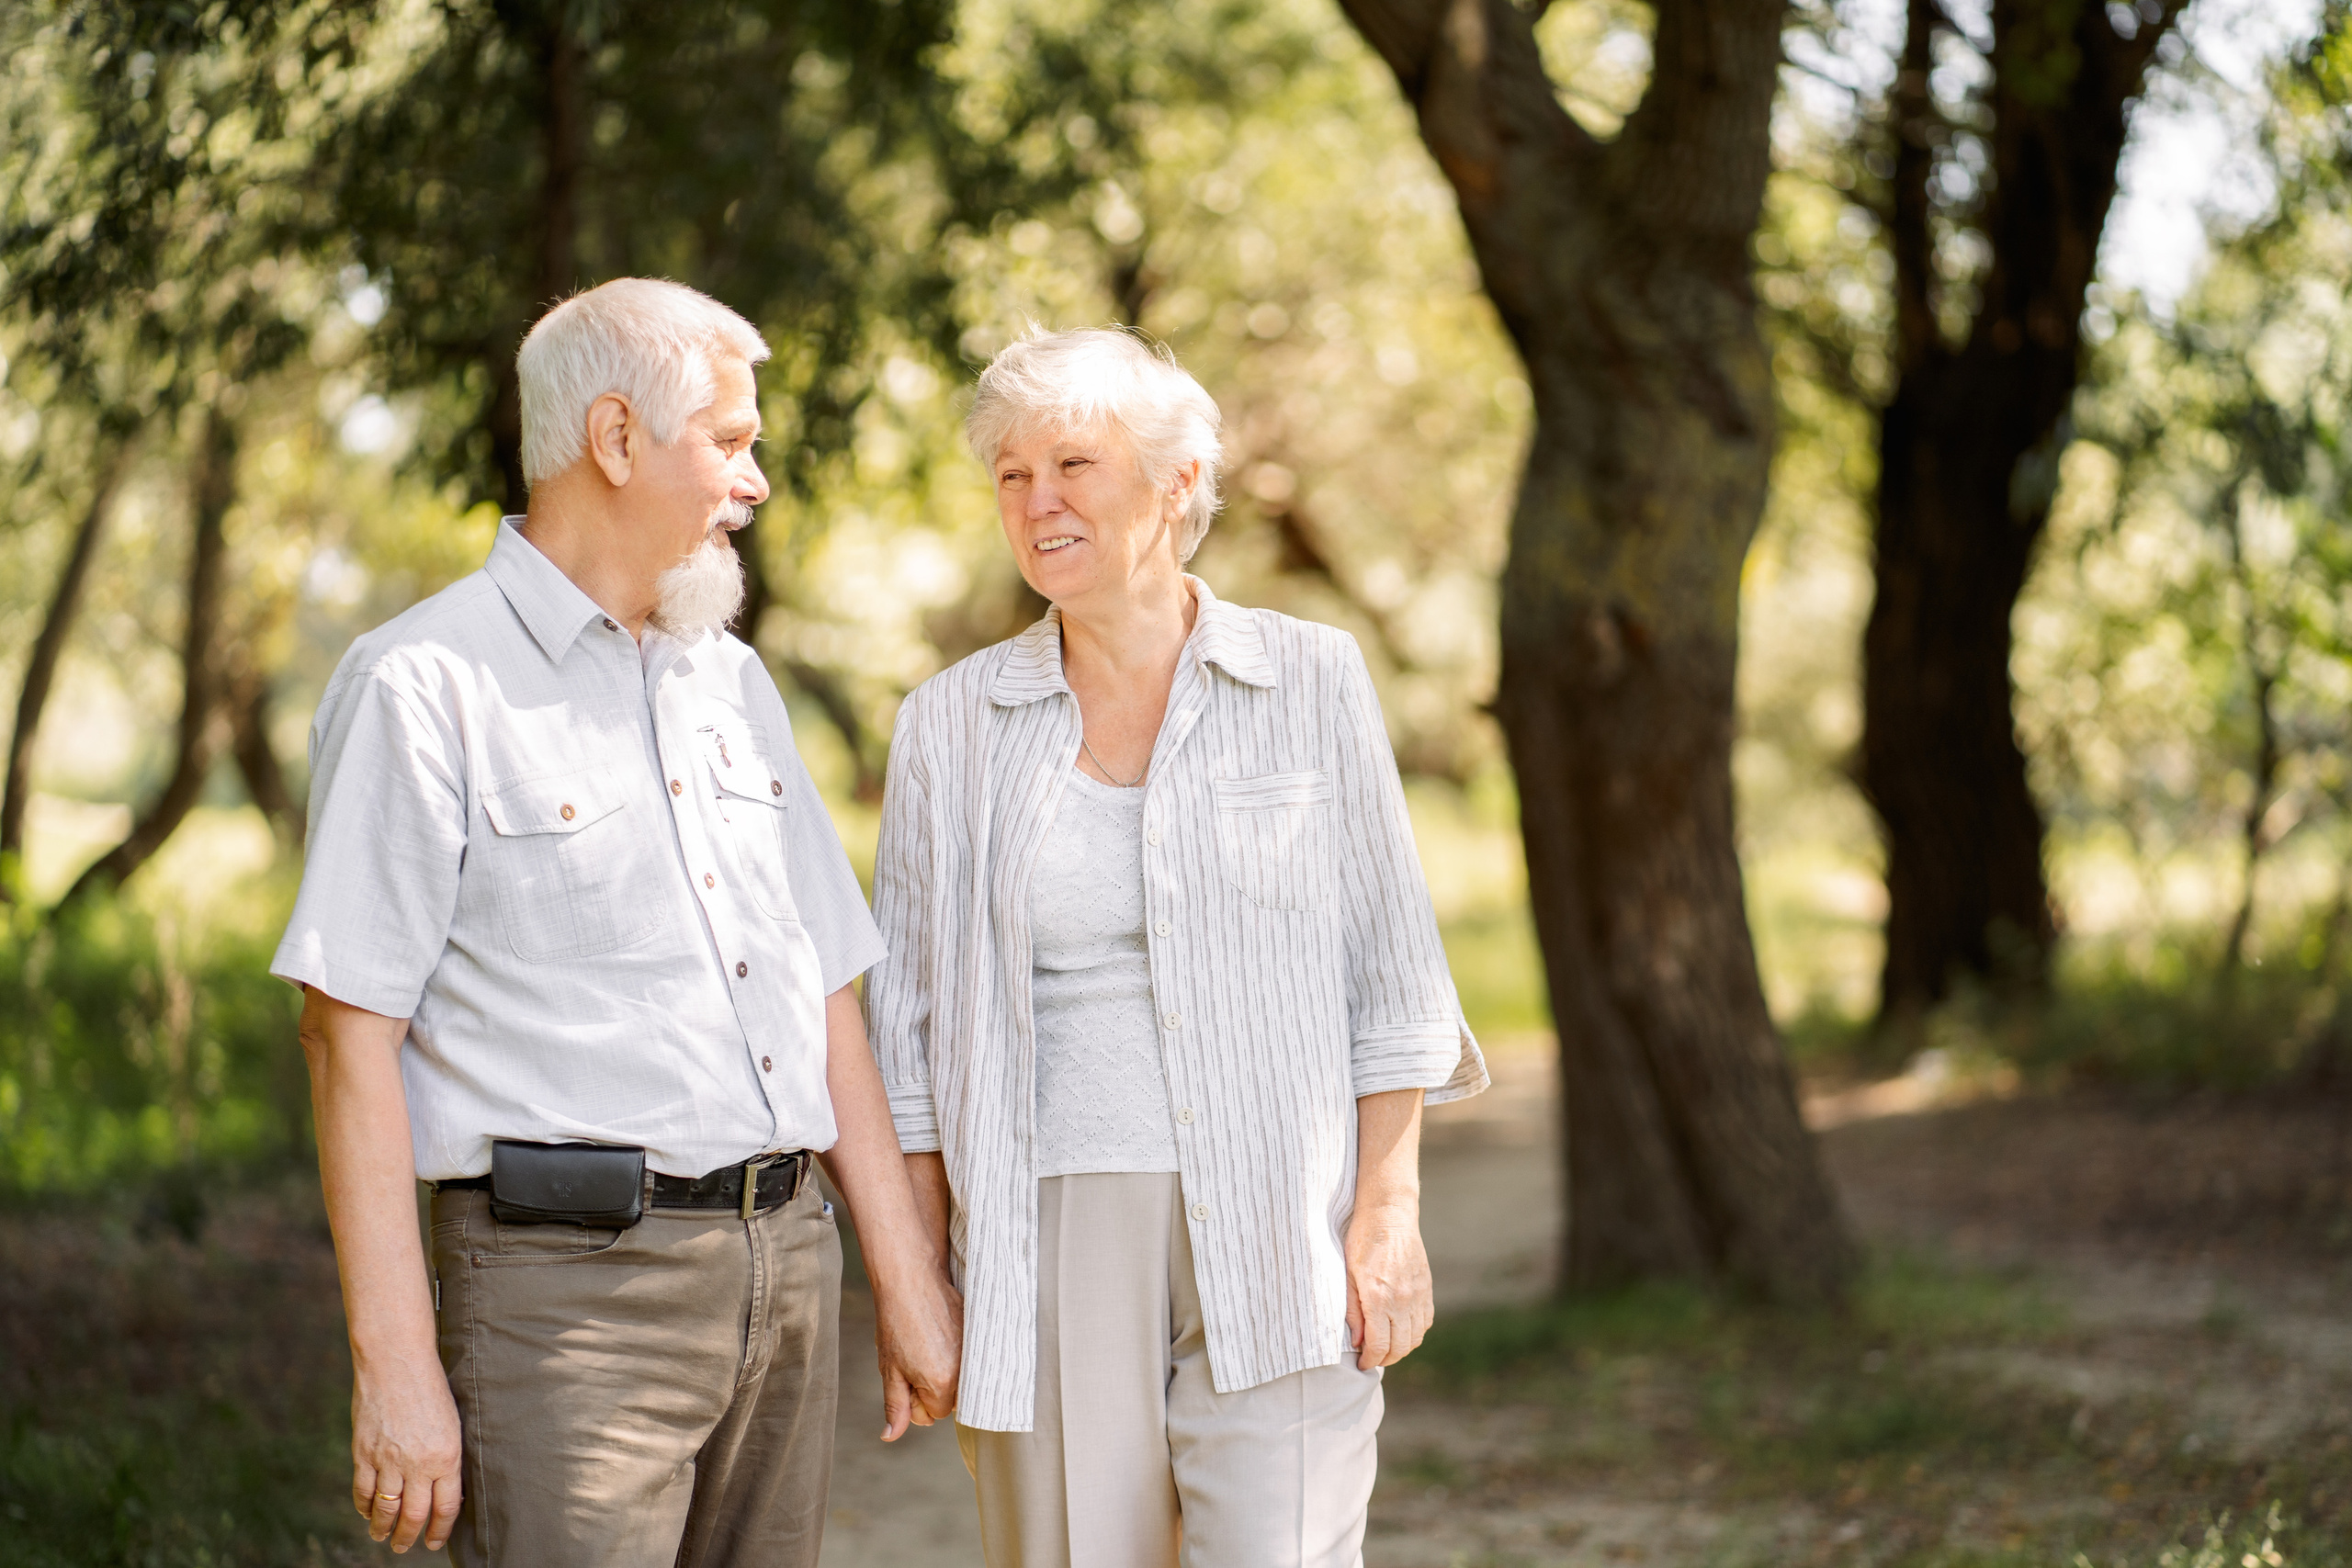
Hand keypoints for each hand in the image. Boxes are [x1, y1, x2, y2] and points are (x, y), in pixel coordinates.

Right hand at [350, 1356, 463, 1552]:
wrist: (397, 1360)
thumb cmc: (432, 1387)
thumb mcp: (452, 1423)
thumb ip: (447, 1457)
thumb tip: (444, 1489)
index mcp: (447, 1456)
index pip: (446, 1507)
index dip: (440, 1530)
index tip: (435, 1541)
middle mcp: (418, 1463)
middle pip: (414, 1515)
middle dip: (410, 1537)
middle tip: (405, 1547)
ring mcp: (388, 1459)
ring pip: (386, 1508)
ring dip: (384, 1528)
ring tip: (383, 1537)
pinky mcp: (363, 1452)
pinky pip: (362, 1490)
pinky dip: (364, 1507)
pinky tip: (367, 1513)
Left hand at [874, 1270, 961, 1440]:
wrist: (911, 1280)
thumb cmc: (896, 1324)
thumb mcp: (890, 1371)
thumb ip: (896, 1407)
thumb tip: (890, 1435)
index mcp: (941, 1384)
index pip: (933, 1414)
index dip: (916, 1400)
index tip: (906, 1376)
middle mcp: (965, 1371)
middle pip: (951, 1400)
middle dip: (933, 1389)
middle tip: (915, 1359)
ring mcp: (975, 1352)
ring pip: (961, 1380)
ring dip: (945, 1372)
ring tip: (926, 1346)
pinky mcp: (979, 1334)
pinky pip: (970, 1360)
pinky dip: (956, 1354)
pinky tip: (939, 1335)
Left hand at [1344, 1200, 1432, 1370]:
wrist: (1389, 1215)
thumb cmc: (1362, 1241)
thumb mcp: (1348, 1276)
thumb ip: (1353, 1311)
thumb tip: (1357, 1341)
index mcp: (1380, 1298)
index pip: (1379, 1345)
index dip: (1370, 1360)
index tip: (1362, 1364)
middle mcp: (1403, 1300)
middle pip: (1399, 1347)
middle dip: (1385, 1359)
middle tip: (1371, 1358)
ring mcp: (1418, 1295)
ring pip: (1415, 1338)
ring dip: (1400, 1348)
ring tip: (1385, 1346)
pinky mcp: (1427, 1288)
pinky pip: (1425, 1322)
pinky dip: (1414, 1333)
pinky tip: (1400, 1329)